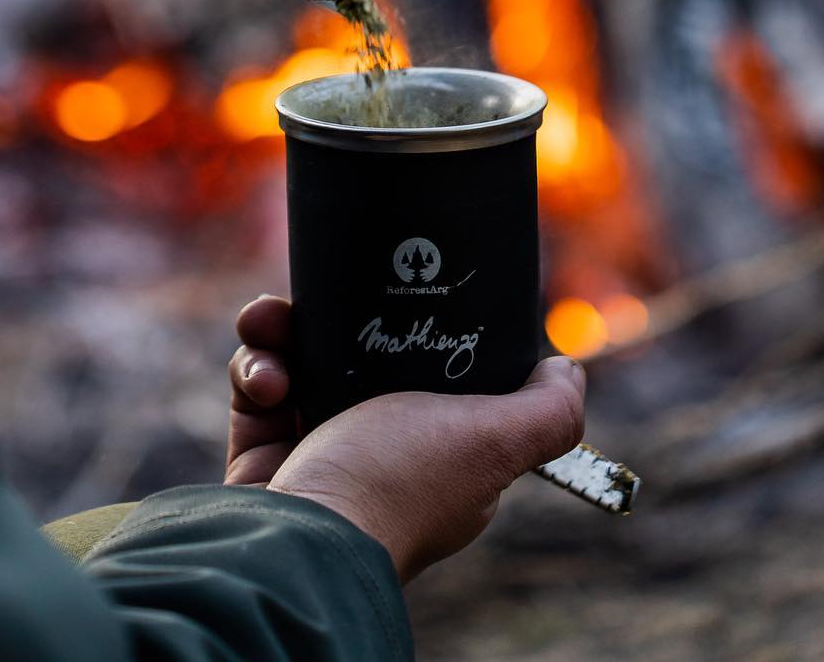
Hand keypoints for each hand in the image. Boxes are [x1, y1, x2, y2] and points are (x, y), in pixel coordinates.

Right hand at [225, 295, 585, 583]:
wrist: (297, 536)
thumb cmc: (396, 482)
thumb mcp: (492, 440)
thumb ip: (546, 413)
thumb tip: (568, 369)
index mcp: (440, 450)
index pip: (438, 374)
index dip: (421, 329)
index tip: (401, 288)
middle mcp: (381, 446)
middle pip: (361, 351)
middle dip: (337, 314)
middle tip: (322, 290)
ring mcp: (320, 445)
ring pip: (303, 355)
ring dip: (282, 330)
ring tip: (274, 324)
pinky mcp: (266, 447)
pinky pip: (258, 382)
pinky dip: (254, 368)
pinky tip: (267, 378)